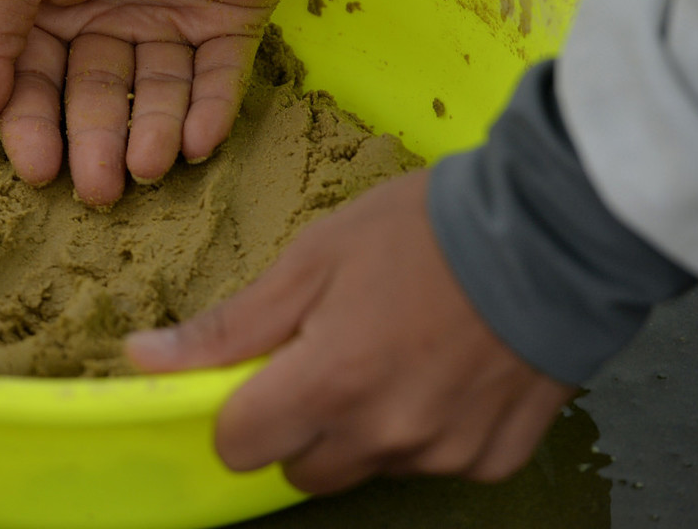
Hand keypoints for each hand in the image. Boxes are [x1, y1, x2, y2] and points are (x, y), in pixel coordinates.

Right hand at [0, 0, 285, 205]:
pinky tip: (196, 143)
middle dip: (99, 146)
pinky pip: (220, 78)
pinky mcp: (231, 22)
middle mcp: (111, 24)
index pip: (39, 87)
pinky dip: (210, 113)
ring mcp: (172, 24)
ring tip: (149, 165)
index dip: (35, 130)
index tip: (38, 170)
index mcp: (54, 12)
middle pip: (101, 101)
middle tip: (101, 189)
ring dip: (154, 135)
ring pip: (160, 96)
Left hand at [127, 171, 576, 492]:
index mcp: (329, 384)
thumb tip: (145, 359)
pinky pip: (433, 462)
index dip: (237, 411)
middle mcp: (384, 435)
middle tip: (332, 354)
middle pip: (300, 468)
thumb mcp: (313, 259)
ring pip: (366, 467)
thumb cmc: (423, 231)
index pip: (239, 446)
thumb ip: (231, 326)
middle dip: (299, 423)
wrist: (552, 230)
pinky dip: (428, 429)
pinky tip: (445, 369)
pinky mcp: (493, 457)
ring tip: (397, 350)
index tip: (260, 375)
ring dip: (364, 427)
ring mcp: (443, 453)